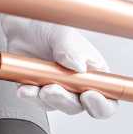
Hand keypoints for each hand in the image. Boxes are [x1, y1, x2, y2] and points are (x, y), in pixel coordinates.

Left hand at [0, 14, 117, 118]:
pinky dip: (30, 96)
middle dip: (65, 100)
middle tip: (53, 88)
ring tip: (37, 86)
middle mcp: (77, 86)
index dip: (101, 104)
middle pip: (78, 106)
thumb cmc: (50, 29)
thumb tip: (79, 67)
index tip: (89, 95)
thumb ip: (72, 50)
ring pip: (55, 105)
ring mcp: (57, 90)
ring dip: (45, 99)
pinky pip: (34, 100)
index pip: (108, 99)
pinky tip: (25, 88)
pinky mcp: (37, 92)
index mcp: (94, 74)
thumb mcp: (63, 34)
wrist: (25, 27)